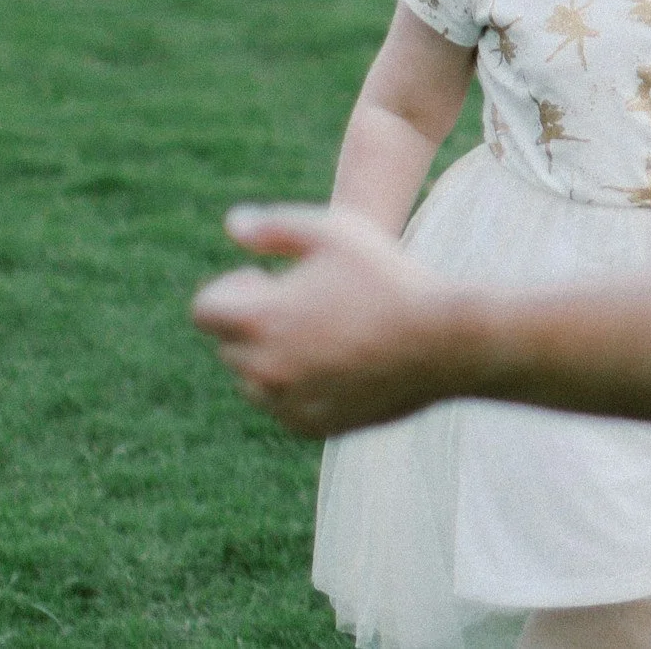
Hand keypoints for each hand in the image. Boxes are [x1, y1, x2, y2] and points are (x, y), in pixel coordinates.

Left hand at [192, 204, 467, 437]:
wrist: (445, 342)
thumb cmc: (391, 278)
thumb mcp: (336, 232)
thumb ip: (275, 226)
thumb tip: (233, 224)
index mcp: (260, 318)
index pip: (204, 309)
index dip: (232, 289)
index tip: (265, 279)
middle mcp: (263, 367)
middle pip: (231, 344)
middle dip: (257, 322)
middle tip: (308, 302)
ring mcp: (286, 402)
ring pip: (255, 379)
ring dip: (273, 357)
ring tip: (326, 333)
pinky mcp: (310, 425)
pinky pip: (285, 406)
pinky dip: (299, 387)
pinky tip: (341, 362)